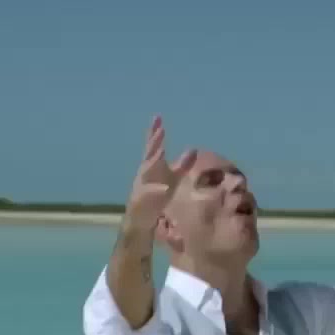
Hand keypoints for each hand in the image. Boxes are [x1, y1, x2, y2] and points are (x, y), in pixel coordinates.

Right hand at [123, 116, 195, 233]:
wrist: (141, 218)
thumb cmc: (157, 194)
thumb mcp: (172, 178)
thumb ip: (182, 165)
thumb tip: (193, 149)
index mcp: (151, 165)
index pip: (153, 145)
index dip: (154, 131)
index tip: (157, 116)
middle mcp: (144, 172)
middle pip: (149, 154)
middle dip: (154, 142)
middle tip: (160, 129)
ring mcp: (141, 185)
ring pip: (146, 172)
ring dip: (153, 161)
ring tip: (161, 150)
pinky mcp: (141, 200)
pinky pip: (148, 194)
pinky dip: (155, 190)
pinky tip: (163, 188)